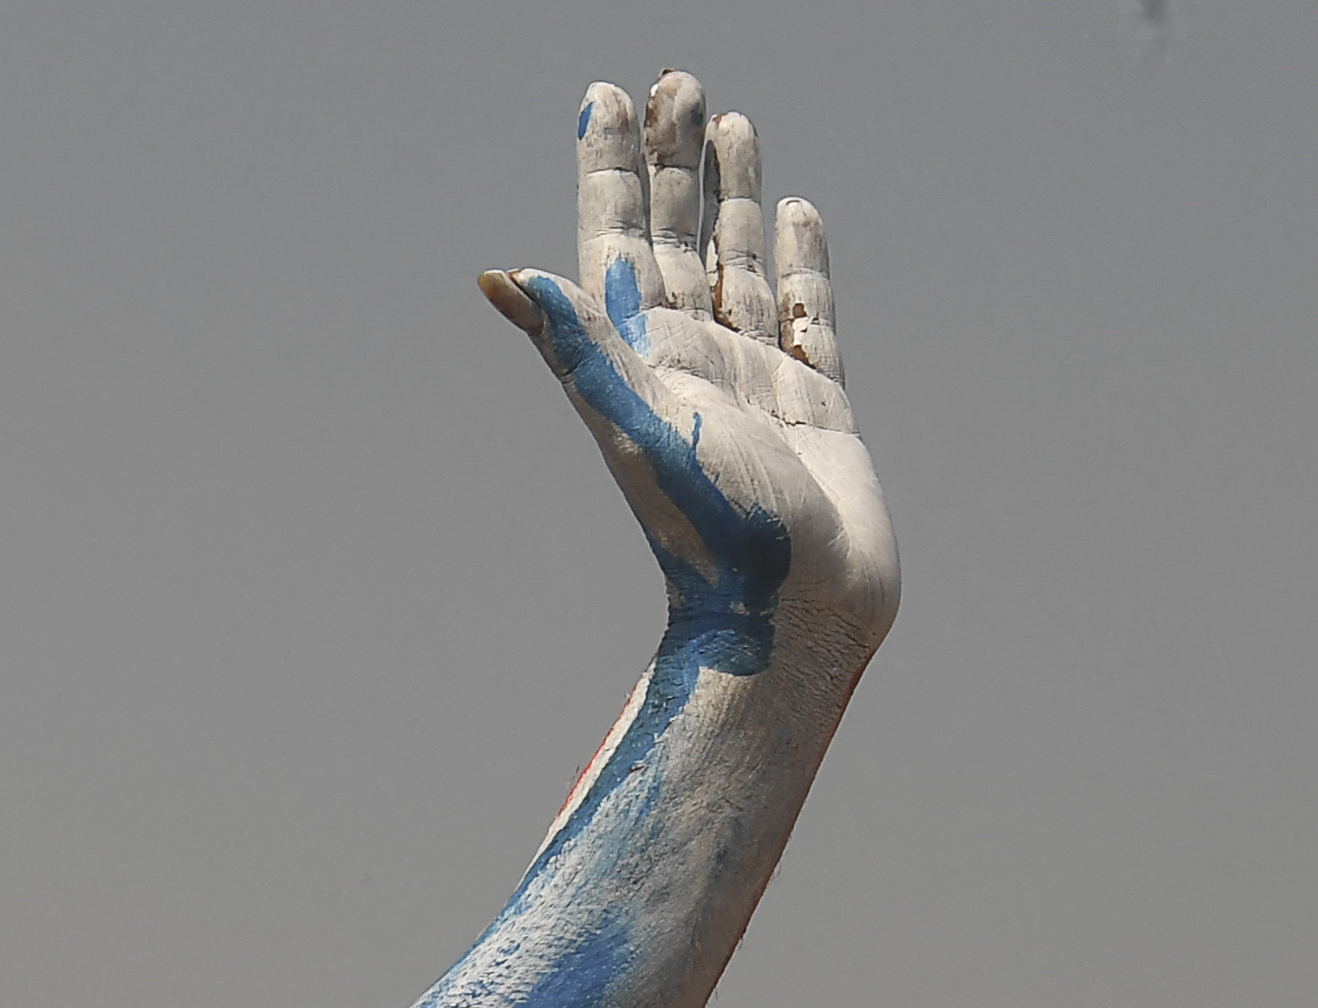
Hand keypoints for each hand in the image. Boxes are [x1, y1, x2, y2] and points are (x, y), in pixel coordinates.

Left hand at [486, 75, 895, 668]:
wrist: (796, 616)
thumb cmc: (714, 534)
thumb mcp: (638, 428)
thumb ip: (580, 348)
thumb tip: (504, 278)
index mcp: (641, 361)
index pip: (617, 242)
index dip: (609, 171)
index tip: (604, 96)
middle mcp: (689, 366)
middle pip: (677, 237)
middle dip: (671, 161)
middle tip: (674, 80)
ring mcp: (753, 384)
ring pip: (737, 263)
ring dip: (731, 194)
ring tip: (730, 119)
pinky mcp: (813, 406)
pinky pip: (802, 313)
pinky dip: (796, 261)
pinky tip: (797, 214)